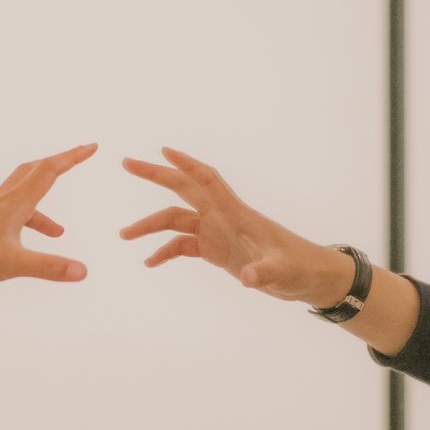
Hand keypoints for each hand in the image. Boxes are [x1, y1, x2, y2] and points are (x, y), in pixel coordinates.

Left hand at [0, 142, 97, 287]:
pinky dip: (24, 227)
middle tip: (77, 160)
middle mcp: (2, 202)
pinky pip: (9, 219)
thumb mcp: (12, 264)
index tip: (91, 147)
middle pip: (33, 172)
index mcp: (14, 203)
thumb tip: (83, 271)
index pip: (49, 171)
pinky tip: (25, 248)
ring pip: (22, 198)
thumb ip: (48, 266)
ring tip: (59, 232)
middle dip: (57, 165)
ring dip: (42, 209)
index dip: (71, 158)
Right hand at [120, 146, 329, 302]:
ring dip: (150, 225)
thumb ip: (264, 273)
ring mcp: (216, 232)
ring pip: (176, 220)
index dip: (186, 164)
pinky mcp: (215, 249)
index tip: (163, 150)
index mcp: (236, 214)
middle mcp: (222, 217)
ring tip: (123, 235)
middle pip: (183, 189)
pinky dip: (164, 252)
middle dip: (156, 175)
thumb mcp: (282, 273)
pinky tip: (149, 263)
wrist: (307, 277)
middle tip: (126, 163)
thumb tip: (249, 279)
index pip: (207, 181)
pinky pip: (182, 246)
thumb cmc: (298, 268)